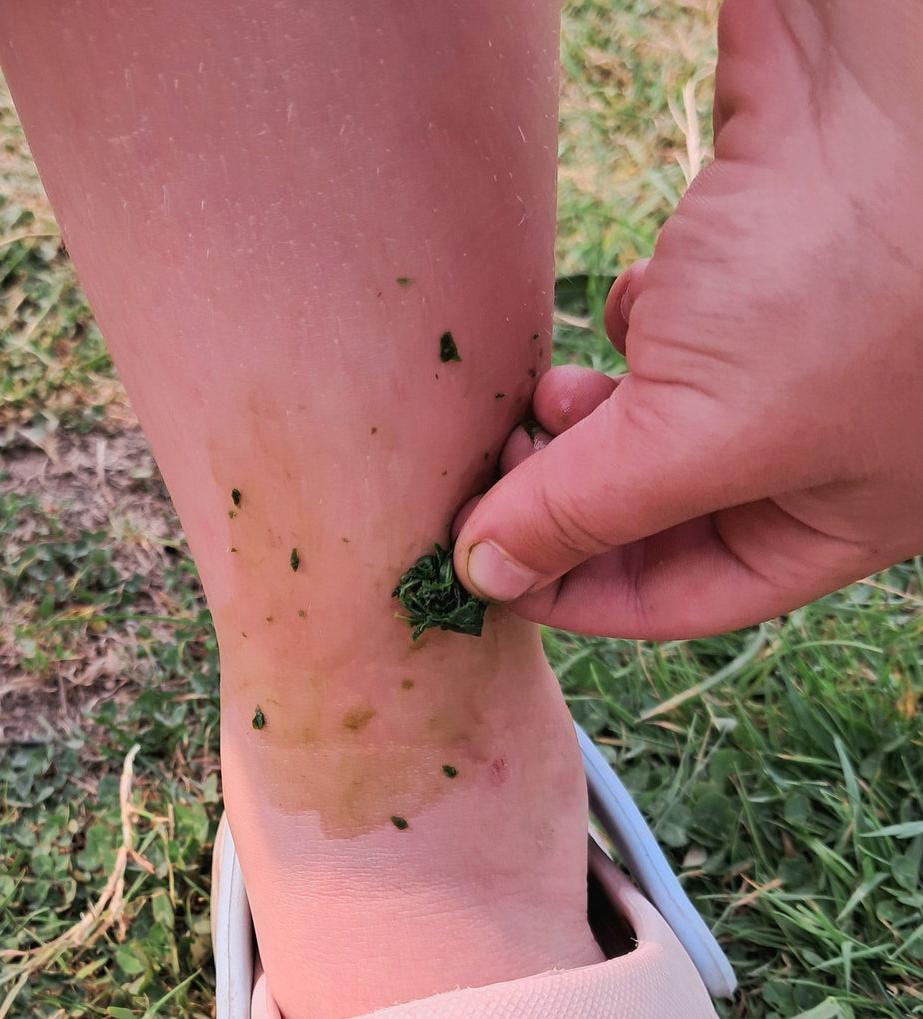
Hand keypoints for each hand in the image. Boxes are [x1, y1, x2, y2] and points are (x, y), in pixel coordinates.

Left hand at [454, 0, 922, 638]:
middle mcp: (815, 445)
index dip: (580, 591)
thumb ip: (582, 513)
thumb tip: (485, 574)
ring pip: (651, 419)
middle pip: (658, 509)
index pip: (686, 595)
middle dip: (572, 492)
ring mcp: (785, 353)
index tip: (489, 569)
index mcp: (835, 515)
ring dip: (589, 411)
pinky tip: (641, 289)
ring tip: (550, 388)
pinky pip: (666, 330)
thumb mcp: (697, 433)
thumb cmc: (836, 282)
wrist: (894, 76)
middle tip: (509, 462)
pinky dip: (635, 321)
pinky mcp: (749, 269)